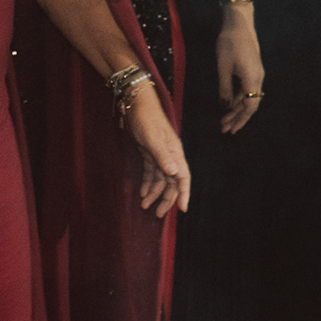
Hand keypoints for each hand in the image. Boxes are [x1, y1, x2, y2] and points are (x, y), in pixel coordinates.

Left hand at [125, 85, 190, 215]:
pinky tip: (142, 193)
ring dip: (154, 193)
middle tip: (158, 214)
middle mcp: (170, 156)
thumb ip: (163, 156)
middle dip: (166, 198)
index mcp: (174, 153)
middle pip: (172, 182)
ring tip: (144, 206)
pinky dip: (147, 183)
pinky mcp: (149, 153)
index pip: (183, 177)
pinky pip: (151, 173)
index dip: (183, 193)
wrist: (137, 105)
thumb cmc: (147, 121)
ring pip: (161, 180)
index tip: (182, 209)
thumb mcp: (153, 139)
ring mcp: (160, 155)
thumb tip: (175, 173)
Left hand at [215, 4, 263, 133]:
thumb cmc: (229, 43)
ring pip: (249, 96)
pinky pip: (247, 88)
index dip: (241, 120)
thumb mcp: (223, 67)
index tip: (230, 130)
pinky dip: (238, 98)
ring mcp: (256, 73)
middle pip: (251, 103)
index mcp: (252, 78)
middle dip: (238, 117)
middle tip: (224, 128)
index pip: (250, 106)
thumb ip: (224, 88)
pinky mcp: (252, 68)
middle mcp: (258, 78)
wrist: (239, 22)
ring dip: (237, 108)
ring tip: (224, 118)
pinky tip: (228, 102)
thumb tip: (224, 106)